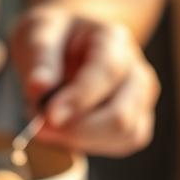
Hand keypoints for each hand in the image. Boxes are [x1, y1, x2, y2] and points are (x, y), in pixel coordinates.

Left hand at [11, 4, 159, 156]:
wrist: (66, 48)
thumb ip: (40, 58)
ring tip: (51, 126)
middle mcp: (136, 69)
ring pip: (125, 134)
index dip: (79, 99)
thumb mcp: (38, 34)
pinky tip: (69, 134)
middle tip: (40, 128)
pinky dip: (94, 145)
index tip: (48, 117)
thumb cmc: (53, 39)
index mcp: (114, 40)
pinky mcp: (138, 122)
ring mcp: (141, 98)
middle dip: (78, 130)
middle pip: (120, 115)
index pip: (107, 72)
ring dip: (84, 139)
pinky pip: (124, 143)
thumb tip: (39, 87)